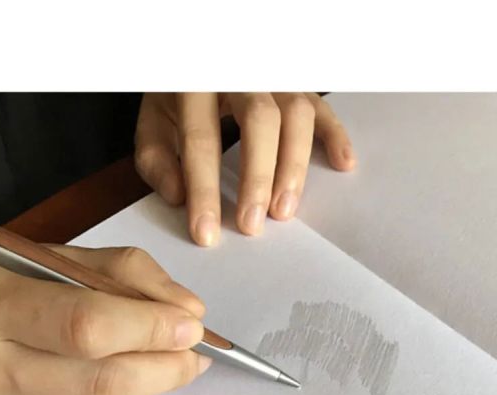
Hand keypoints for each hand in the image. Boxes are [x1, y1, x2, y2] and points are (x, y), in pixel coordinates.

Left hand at [134, 92, 355, 246]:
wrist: (202, 58)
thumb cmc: (180, 95)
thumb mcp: (154, 120)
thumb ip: (157, 159)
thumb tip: (180, 197)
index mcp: (197, 81)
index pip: (202, 138)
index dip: (204, 190)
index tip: (207, 233)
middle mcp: (241, 73)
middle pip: (260, 120)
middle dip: (257, 178)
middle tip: (252, 225)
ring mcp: (275, 75)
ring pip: (296, 114)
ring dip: (294, 166)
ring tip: (285, 211)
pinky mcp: (299, 83)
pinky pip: (323, 107)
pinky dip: (335, 136)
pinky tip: (342, 164)